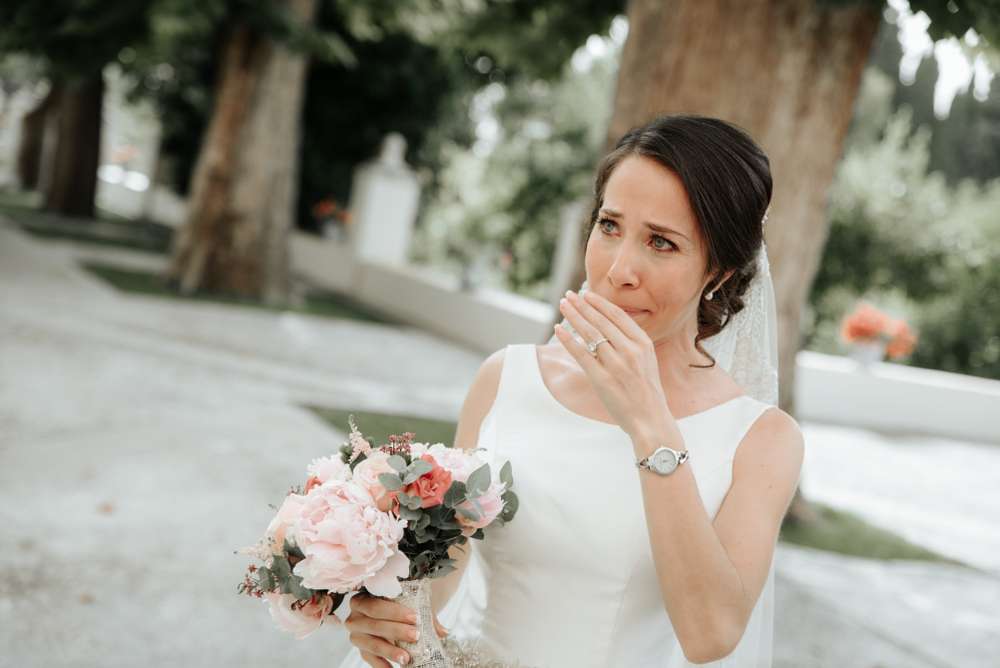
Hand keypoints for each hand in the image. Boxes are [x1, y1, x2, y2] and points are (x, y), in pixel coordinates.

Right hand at [346, 592, 449, 666]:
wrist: (386, 616)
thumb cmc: (397, 606)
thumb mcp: (408, 605)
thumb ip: (424, 615)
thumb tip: (444, 632)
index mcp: (362, 600)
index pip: (376, 606)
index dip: (395, 612)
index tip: (415, 618)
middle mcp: (354, 619)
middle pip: (375, 626)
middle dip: (397, 631)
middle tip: (416, 636)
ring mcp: (356, 636)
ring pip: (373, 645)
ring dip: (391, 651)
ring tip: (407, 658)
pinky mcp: (361, 651)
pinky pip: (370, 659)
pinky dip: (383, 665)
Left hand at [553, 290, 670, 439]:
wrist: (650, 420)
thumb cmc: (647, 391)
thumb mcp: (647, 361)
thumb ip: (631, 343)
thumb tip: (609, 326)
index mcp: (643, 344)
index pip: (618, 315)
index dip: (600, 303)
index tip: (586, 294)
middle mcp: (630, 351)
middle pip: (601, 321)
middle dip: (582, 306)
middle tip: (569, 295)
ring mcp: (616, 365)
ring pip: (590, 333)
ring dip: (574, 316)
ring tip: (563, 305)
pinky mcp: (602, 379)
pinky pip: (581, 354)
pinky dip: (568, 340)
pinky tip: (558, 329)